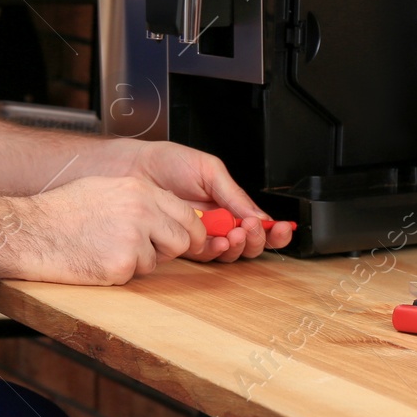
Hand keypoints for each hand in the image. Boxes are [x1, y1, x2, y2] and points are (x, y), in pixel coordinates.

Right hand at [17, 176, 206, 284]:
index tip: (188, 240)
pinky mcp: (122, 265)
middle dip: (169, 249)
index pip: (185, 214)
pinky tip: (98, 259)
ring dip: (141, 261)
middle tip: (144, 250)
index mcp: (139, 189)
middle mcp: (141, 210)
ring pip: (159, 260)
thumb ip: (139, 198)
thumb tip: (166, 213)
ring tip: (109, 249)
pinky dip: (121, 272)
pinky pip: (136, 275)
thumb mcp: (105, 189)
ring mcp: (133, 238)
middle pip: (183, 239)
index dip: (190, 231)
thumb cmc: (63, 211)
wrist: (33, 232)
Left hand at [129, 141, 292, 261]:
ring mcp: (199, 235)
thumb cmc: (166, 162)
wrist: (132, 166)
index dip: (273, 231)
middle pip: (247, 244)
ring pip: (228, 253)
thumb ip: (234, 194)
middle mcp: (216, 223)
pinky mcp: (181, 243)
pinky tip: (219, 239)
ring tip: (237, 231)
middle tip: (252, 228)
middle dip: (257, 240)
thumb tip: (260, 216)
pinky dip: (216, 249)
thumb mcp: (208, 170)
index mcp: (227, 204)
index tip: (283, 227)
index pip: (257, 223)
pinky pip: (204, 254)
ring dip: (238, 246)